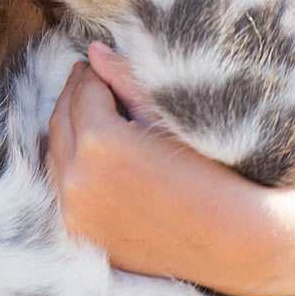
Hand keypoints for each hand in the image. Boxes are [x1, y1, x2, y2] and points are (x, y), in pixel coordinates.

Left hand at [47, 42, 294, 295]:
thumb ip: (126, 82)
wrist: (239, 243)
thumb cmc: (217, 173)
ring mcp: (74, 210)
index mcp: (101, 141)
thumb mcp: (171, 119)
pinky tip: (81, 153)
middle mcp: (78, 178)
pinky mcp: (79, 234)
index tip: (96, 64)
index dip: (92, 75)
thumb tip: (92, 51)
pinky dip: (66, 165)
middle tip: (86, 81)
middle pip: (61, 121)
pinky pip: (59, 188)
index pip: (85, 93)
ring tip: (82, 113)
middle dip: (73, 97)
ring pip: (55, 155)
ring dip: (65, 130)